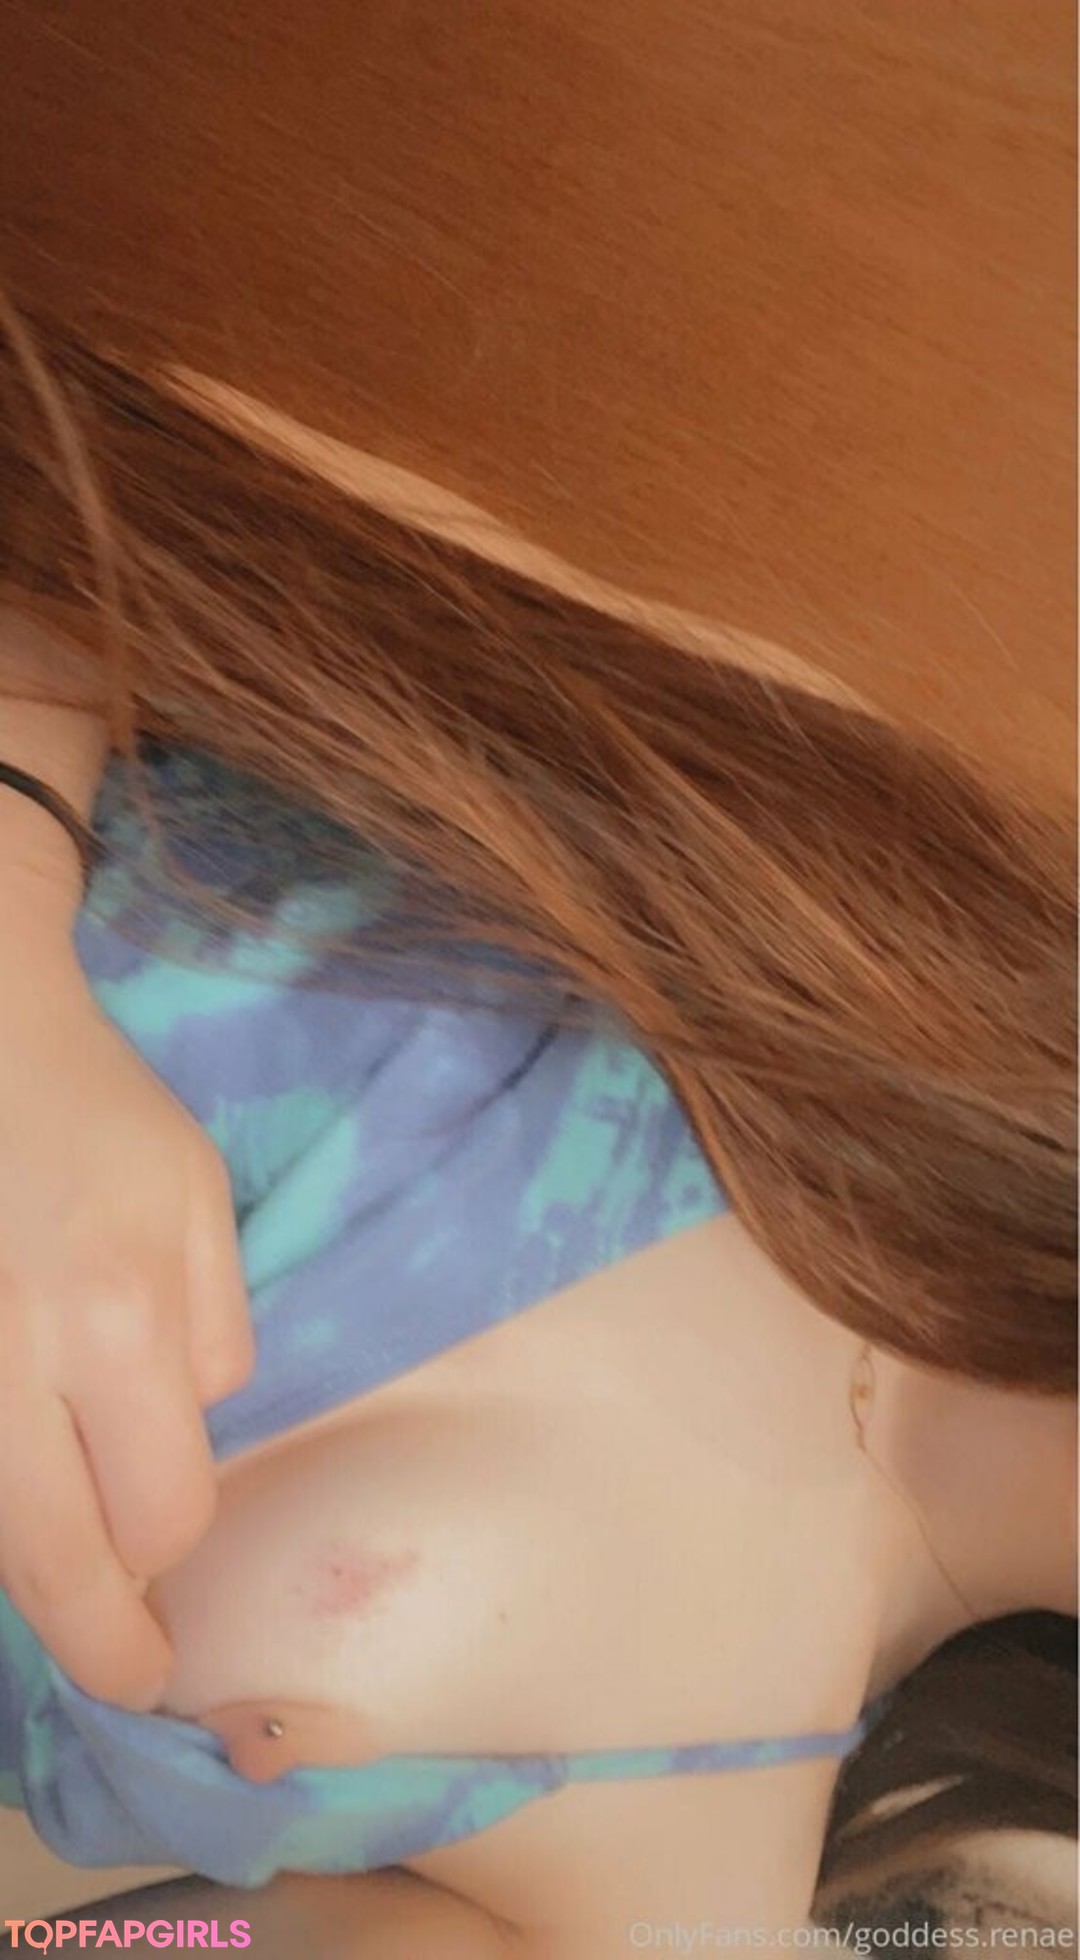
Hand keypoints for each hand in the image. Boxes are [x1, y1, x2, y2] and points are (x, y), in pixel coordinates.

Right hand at [0, 912, 254, 1708]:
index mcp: (112, 1320)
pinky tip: (32, 1516)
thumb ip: (213, 1331)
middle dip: (101, 1643)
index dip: (177, 1549)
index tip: (183, 1565)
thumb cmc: (94, 1115)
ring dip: (41, 1586)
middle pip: (51, 1564)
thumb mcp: (196, 1202)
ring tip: (88, 1614)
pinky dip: (1, 1515)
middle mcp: (10, 1372)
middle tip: (134, 1677)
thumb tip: (192, 1433)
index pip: (160, 1509)